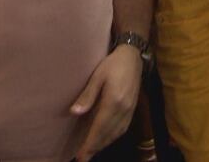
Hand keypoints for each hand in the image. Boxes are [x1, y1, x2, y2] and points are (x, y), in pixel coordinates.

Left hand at [70, 45, 142, 161]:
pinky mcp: (133, 109)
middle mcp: (124, 110)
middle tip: (83, 158)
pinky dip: (113, 137)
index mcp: (114, 102)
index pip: (100, 128)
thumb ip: (87, 95)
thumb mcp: (97, 76)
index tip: (81, 156)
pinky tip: (106, 139)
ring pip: (116, 133)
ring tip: (92, 151)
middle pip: (108, 134)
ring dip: (104, 144)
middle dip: (95, 147)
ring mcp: (130, 110)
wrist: (132, 57)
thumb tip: (75, 113)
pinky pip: (123, 129)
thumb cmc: (112, 64)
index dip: (90, 143)